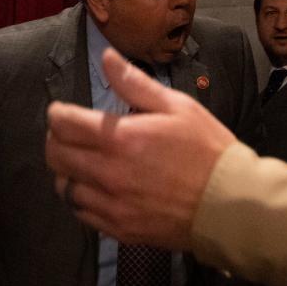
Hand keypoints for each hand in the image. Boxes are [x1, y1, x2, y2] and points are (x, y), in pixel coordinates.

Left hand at [45, 48, 235, 249]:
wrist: (230, 204)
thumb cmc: (207, 150)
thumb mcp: (177, 106)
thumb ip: (135, 83)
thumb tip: (106, 57)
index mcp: (120, 138)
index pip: (64, 124)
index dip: (58, 114)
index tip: (64, 112)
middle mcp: (108, 173)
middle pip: (55, 156)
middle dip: (57, 140)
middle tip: (70, 135)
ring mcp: (111, 204)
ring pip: (64, 188)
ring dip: (66, 172)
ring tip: (81, 164)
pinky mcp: (118, 229)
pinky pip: (81, 214)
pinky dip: (80, 199)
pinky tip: (95, 190)